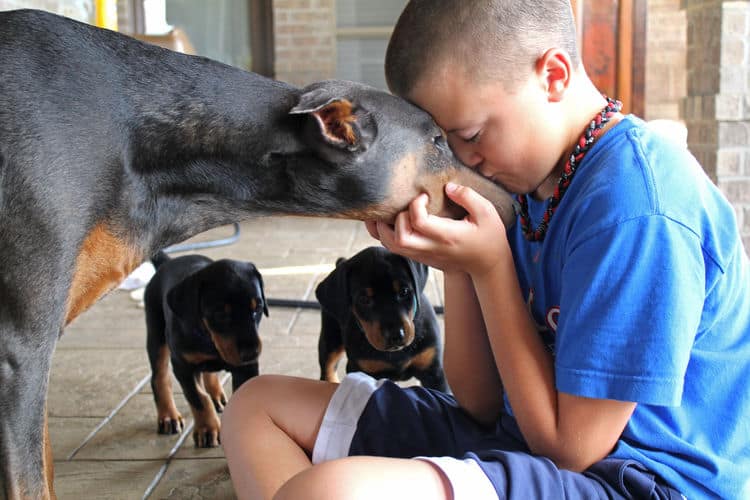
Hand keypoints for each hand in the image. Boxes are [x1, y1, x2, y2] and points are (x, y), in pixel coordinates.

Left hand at [371, 183, 510, 275]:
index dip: (415, 205)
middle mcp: (431, 248)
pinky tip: (388, 220)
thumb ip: (468, 196)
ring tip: (387, 210)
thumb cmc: (488, 237)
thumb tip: (448, 186)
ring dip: (383, 227)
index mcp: (447, 236)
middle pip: (398, 239)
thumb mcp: (487, 213)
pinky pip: (394, 248)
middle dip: (394, 218)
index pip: (419, 222)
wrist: (487, 265)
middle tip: (403, 205)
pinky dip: (385, 234)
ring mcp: (423, 255)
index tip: (423, 196)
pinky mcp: (420, 257)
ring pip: (391, 246)